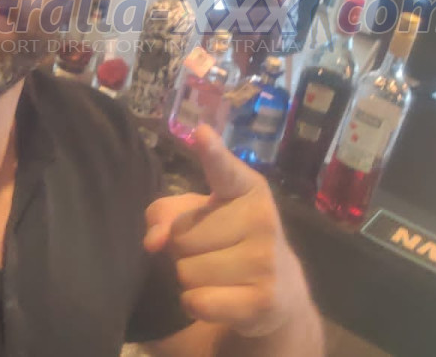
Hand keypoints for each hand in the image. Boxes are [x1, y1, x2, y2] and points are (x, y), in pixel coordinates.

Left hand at [144, 125, 311, 337]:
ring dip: (190, 279)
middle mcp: (261, 219)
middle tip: (212, 252)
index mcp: (247, 189)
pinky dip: (195, 303)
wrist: (282, 293)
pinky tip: (218, 298)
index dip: (212, 153)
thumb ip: (166, 215)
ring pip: (186, 271)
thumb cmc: (231, 242)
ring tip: (218, 276)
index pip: (224, 171)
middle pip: (181, 235)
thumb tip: (153, 241)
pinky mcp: (261, 300)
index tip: (201, 133)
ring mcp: (265, 261)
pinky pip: (197, 301)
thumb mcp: (202, 216)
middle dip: (183, 249)